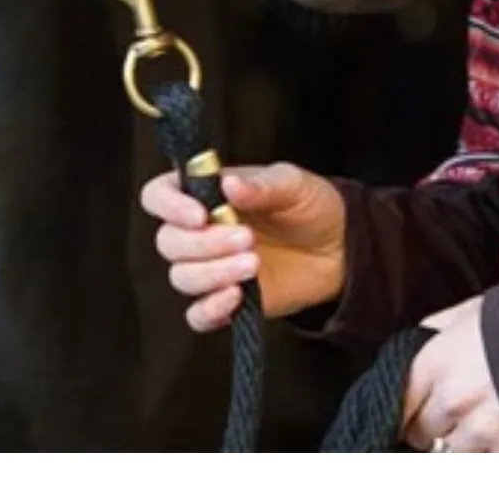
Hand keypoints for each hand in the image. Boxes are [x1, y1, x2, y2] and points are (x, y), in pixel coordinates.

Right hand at [139, 161, 346, 332]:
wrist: (338, 248)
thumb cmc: (309, 205)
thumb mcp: (292, 184)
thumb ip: (261, 185)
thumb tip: (229, 184)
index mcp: (207, 193)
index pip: (160, 195)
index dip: (169, 206)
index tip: (200, 215)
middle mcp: (201, 230)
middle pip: (168, 241)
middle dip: (204, 243)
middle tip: (247, 238)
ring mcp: (210, 267)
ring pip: (181, 277)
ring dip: (213, 273)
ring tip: (254, 263)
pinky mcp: (225, 301)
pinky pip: (198, 315)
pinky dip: (211, 309)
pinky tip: (237, 296)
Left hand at [401, 296, 498, 453]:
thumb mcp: (468, 312)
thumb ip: (437, 328)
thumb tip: (419, 338)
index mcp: (437, 364)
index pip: (401, 402)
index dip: (407, 408)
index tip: (413, 411)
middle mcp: (452, 401)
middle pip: (422, 434)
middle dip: (431, 428)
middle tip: (443, 421)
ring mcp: (478, 430)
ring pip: (451, 453)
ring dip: (461, 444)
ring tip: (477, 427)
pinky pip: (484, 464)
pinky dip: (489, 455)